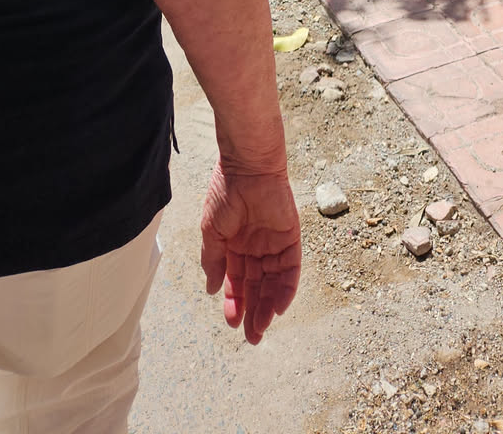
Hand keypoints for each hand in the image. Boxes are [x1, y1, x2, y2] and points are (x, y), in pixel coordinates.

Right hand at [199, 161, 301, 344]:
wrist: (247, 165)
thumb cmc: (225, 192)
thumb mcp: (211, 230)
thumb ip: (213, 260)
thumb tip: (212, 290)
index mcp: (234, 245)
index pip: (236, 281)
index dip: (234, 301)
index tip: (232, 321)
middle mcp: (255, 248)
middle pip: (256, 286)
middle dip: (253, 311)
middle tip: (251, 337)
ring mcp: (273, 244)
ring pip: (273, 282)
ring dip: (268, 305)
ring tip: (261, 327)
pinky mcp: (291, 238)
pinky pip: (291, 269)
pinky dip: (286, 289)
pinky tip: (278, 307)